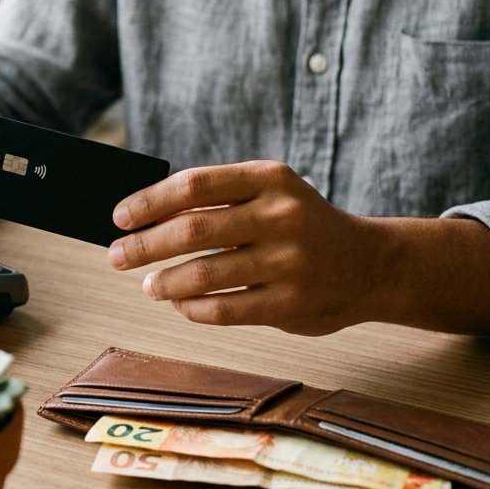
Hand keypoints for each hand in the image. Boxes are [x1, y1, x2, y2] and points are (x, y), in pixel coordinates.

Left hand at [107, 160, 385, 335]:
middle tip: (117, 256)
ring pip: (205, 274)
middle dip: (144, 245)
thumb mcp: (271, 194)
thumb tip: (145, 218)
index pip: (194, 185)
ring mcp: (289, 262)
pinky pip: (224, 310)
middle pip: (193, 230)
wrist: (372, 265)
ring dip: (165, 282)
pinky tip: (180, 304)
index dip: (149, 201)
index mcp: (270, 178)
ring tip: (148, 286)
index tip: (120, 217)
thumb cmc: (302, 225)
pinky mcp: (290, 304)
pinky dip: (192, 308)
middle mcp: (281, 216)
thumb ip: (219, 200)